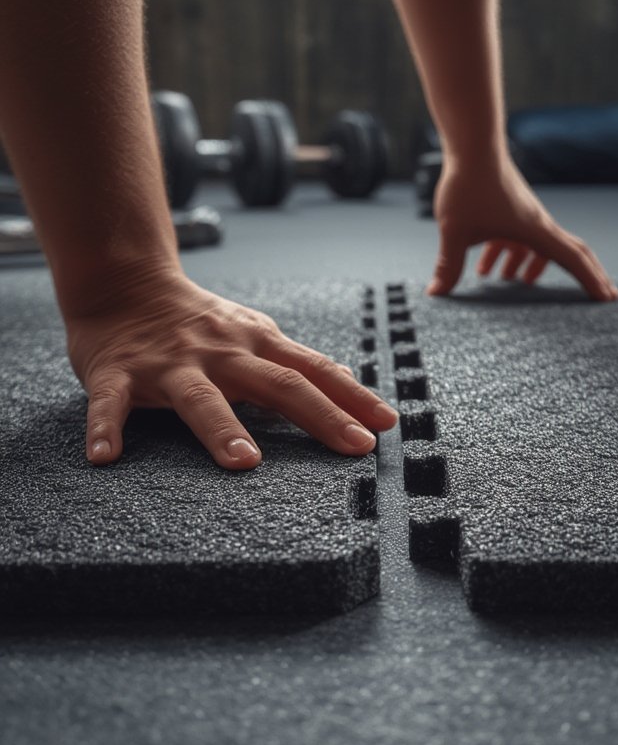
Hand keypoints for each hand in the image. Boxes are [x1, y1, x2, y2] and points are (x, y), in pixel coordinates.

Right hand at [64, 273, 398, 468]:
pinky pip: (112, 402)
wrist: (123, 283)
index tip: (386, 424)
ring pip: (200, 397)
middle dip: (320, 415)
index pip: (314, 372)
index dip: (352, 397)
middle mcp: (222, 353)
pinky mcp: (119, 372)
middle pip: (278, 384)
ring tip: (244, 461)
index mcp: (256, 345)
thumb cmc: (197, 321)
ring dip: (222, 428)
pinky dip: (105, 426)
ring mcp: (170, 363)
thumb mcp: (253, 334)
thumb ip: (294, 362)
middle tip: (354, 447)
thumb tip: (347, 381)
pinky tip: (104, 456)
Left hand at [428, 154, 617, 300]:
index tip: (609, 299)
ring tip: (508, 283)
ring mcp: (526, 214)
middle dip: (584, 275)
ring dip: (526, 265)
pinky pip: (518, 236)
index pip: (573, 260)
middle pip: (569, 252)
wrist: (471, 145)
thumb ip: (449, 265)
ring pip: (536, 246)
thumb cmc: (468, 186)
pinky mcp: (511, 207)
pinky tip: (483, 267)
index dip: (592, 281)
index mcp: (535, 231)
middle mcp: (538, 223)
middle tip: (600, 296)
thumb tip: (437, 293)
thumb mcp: (455, 232)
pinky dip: (508, 252)